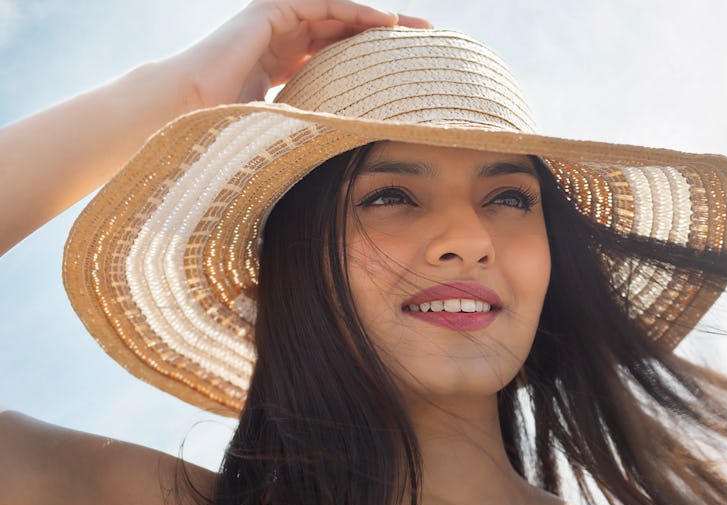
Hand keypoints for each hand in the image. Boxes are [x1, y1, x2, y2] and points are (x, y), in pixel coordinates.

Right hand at [175, 0, 431, 107]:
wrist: (189, 111)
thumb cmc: (229, 128)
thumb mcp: (287, 126)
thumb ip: (313, 125)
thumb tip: (348, 155)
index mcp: (284, 66)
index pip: (336, 55)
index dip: (370, 59)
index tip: (405, 73)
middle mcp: (282, 40)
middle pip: (343, 31)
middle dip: (383, 36)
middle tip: (424, 45)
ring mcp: (275, 22)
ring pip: (337, 14)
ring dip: (378, 19)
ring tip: (415, 30)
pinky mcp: (271, 10)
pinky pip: (323, 4)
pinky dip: (356, 11)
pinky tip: (387, 24)